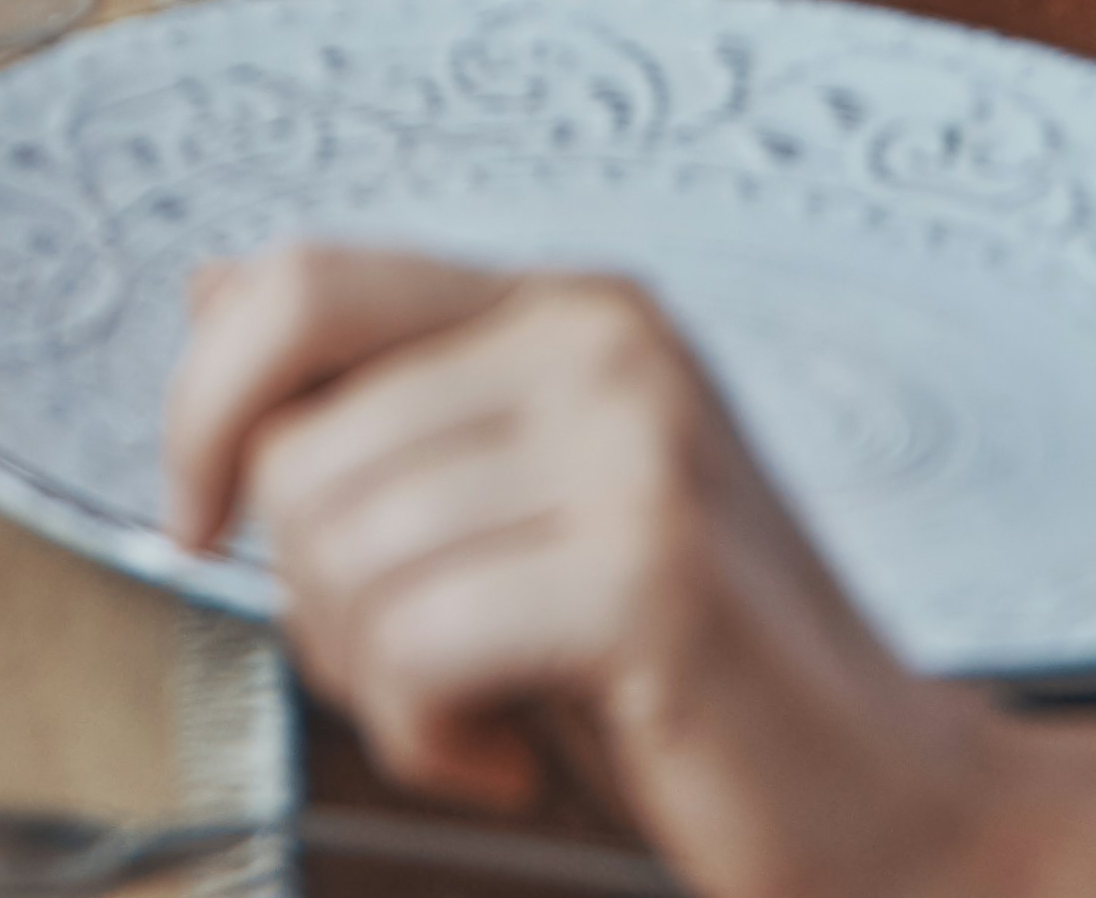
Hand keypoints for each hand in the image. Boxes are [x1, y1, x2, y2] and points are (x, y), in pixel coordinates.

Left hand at [169, 249, 1008, 897]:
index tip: (196, 519)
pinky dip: (428, 736)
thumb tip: (211, 288)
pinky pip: (412, 643)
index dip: (202, 407)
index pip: (299, 283)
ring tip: (486, 708)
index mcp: (569, 307)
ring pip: (339, 554)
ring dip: (377, 680)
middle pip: (299, 452)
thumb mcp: (519, 511)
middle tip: (424, 665)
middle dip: (313, 598)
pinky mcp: (651, 570)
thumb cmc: (692, 681)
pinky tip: (512, 752)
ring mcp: (634, 445)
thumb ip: (382, 398)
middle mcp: (604, 341)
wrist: (900, 812)